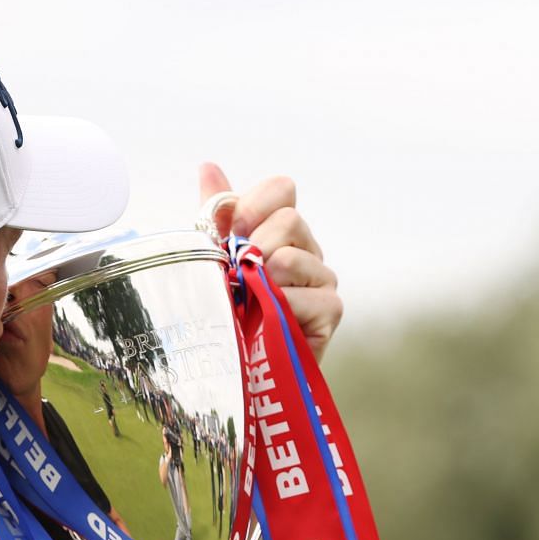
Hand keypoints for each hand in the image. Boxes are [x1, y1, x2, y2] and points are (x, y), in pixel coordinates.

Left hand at [200, 163, 343, 359]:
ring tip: (249, 305)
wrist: (238, 373)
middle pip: (288, 219)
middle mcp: (307, 249)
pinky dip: (278, 308)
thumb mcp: (213, 261)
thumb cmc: (225, 314)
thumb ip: (214, 215)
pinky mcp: (330, 310)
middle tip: (237, 278)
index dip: (252, 205)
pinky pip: (304, 295)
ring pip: (292, 256)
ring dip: (260, 281)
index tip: (230, 234)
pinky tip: (268, 323)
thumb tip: (208, 166)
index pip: (281, 188)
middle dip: (253, 247)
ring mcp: (323, 279)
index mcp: (280, 230)